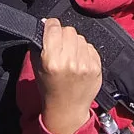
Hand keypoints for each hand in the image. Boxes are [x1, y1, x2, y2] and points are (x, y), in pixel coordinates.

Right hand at [33, 19, 102, 133]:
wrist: (67, 109)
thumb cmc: (49, 88)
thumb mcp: (37, 67)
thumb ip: (39, 45)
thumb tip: (45, 24)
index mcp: (52, 61)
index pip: (54, 27)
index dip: (50, 26)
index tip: (50, 29)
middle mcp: (70, 61)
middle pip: (68, 30)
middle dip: (63, 35)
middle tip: (60, 46)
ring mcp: (85, 64)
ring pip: (80, 38)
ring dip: (74, 43)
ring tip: (70, 56)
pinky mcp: (97, 67)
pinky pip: (90, 47)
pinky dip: (84, 51)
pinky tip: (79, 62)